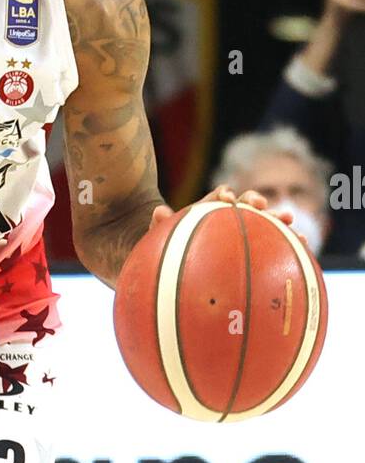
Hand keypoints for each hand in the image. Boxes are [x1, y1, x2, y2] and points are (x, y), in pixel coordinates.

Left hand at [150, 184, 308, 245]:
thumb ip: (160, 224)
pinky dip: (288, 246)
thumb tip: (159, 211)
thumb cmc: (169, 249)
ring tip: (291, 223)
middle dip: (256, 203)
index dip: (224, 196)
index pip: (219, 199)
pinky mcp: (257, 253)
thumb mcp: (161, 237)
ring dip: (278, 221)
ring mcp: (246, 236)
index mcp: (210, 213)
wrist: (178, 266)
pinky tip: (303, 248)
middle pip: (247, 207)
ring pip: (265, 225)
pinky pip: (274, 249)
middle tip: (261, 206)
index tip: (226, 198)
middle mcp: (230, 220)